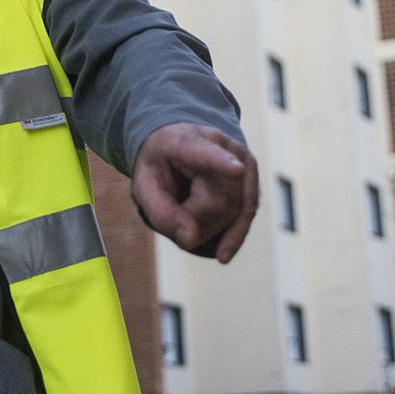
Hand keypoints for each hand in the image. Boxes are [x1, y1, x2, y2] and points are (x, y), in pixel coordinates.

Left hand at [131, 123, 258, 263]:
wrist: (174, 148)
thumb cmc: (158, 166)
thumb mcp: (143, 187)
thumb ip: (160, 212)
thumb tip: (191, 238)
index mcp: (183, 141)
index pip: (203, 153)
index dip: (221, 162)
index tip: (238, 169)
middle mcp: (219, 144)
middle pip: (218, 200)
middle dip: (195, 219)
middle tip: (174, 209)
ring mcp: (239, 157)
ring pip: (235, 210)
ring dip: (210, 226)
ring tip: (188, 211)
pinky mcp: (250, 173)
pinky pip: (248, 211)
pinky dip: (234, 235)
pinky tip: (223, 253)